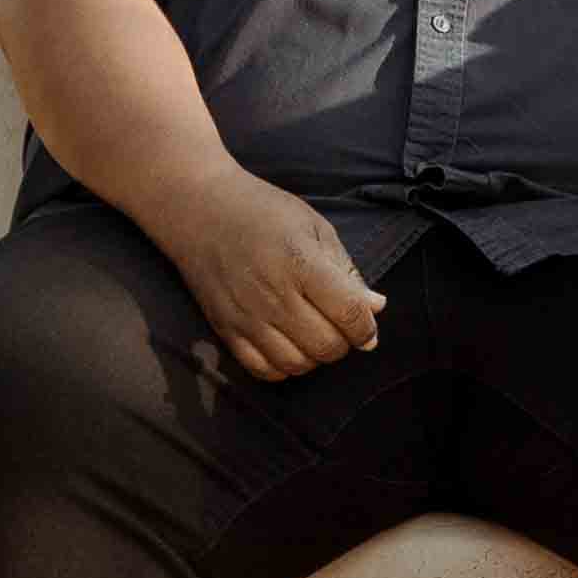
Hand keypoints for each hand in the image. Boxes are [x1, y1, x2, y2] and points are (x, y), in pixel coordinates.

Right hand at [142, 167, 388, 381]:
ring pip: (297, 364)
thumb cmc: (263, 211)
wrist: (200, 208)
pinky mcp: (225, 328)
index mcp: (300, 263)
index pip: (349, 313)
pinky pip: (262, 370)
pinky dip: (283, 367)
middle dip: (344, 343)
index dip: (367, 328)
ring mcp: (246, 316)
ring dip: (315, 357)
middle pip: (326, 346)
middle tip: (339, 327)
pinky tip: (288, 345)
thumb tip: (376, 307)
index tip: (367, 327)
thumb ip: (346, 271)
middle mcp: (273, 294)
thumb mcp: (314, 227)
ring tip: (314, 335)